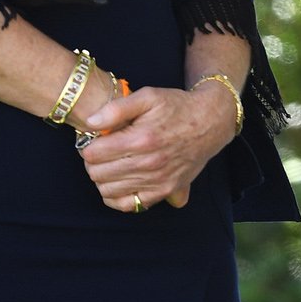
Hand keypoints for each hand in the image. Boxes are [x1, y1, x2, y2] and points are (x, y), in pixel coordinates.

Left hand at [77, 84, 237, 212]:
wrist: (210, 122)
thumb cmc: (178, 107)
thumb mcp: (149, 96)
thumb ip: (117, 108)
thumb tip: (90, 122)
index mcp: (141, 139)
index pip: (93, 154)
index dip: (90, 145)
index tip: (97, 140)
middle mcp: (149, 164)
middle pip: (97, 174)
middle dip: (94, 162)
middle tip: (103, 151)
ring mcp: (157, 181)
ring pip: (108, 190)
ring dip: (103, 178)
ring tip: (112, 164)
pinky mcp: (164, 191)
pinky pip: (128, 205)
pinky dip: (116, 197)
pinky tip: (119, 182)